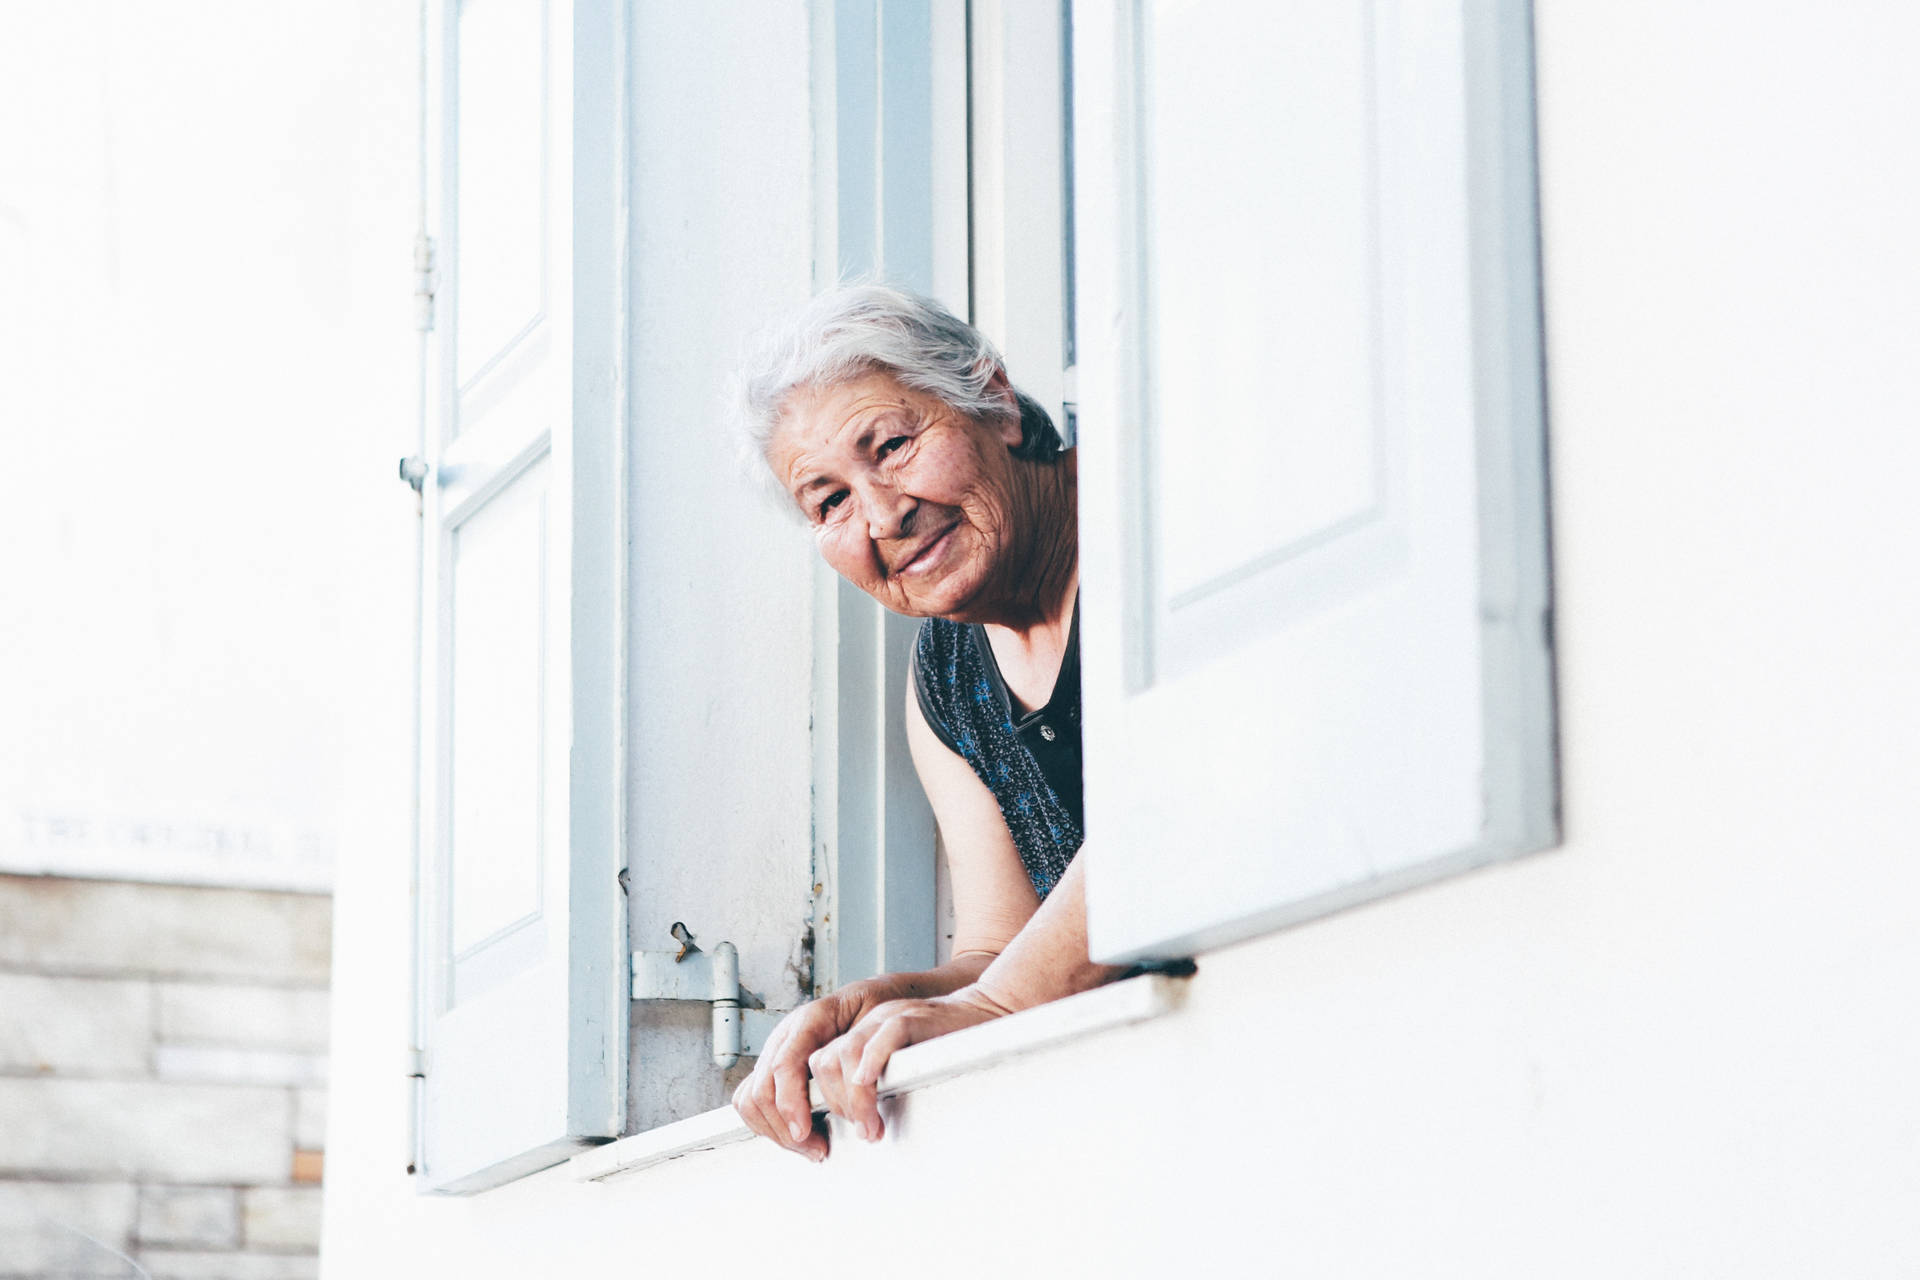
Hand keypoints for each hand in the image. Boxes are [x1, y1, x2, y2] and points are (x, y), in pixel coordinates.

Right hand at [731, 987, 872, 1161]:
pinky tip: (796, 1135)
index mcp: (810, 1019)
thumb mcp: (878, 1020)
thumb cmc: (874, 1010)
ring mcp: (775, 1051)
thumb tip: (863, 1085)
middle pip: (761, 1090)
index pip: (784, 1065)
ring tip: (810, 1147)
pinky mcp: (772, 1067)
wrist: (867, 999)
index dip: (789, 1103)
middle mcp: (786, 1035)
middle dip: (784, 1128)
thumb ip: (867, 1048)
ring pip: (750, 1099)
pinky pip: (750, 1099)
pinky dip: (766, 1124)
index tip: (804, 1132)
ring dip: (775, 1131)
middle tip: (818, 1149)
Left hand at [808, 985, 1010, 1144]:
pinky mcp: (915, 1018)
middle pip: (823, 1063)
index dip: (816, 1103)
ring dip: (855, 1099)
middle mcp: (866, 1023)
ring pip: (846, 1054)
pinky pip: (885, 1035)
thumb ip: (872, 1083)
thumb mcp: (898, 1064)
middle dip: (835, 1105)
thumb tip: (850, 1123)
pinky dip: (873, 1062)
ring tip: (872, 1126)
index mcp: (857, 1034)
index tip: (829, 1134)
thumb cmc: (944, 1046)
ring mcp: (888, 1017)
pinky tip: (874, 1086)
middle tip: (863, 1132)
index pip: (814, 1067)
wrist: (982, 1013)